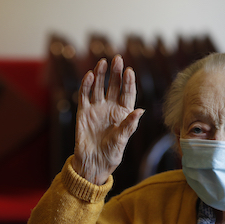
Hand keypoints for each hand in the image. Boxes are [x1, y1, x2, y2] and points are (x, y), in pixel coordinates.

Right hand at [72, 55, 143, 184]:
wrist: (93, 163)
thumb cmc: (111, 154)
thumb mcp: (122, 140)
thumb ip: (129, 124)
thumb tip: (141, 110)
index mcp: (124, 113)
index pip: (127, 93)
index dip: (128, 82)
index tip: (130, 71)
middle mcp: (111, 108)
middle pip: (114, 86)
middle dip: (116, 73)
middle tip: (117, 59)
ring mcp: (97, 109)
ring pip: (99, 87)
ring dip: (101, 75)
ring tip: (103, 62)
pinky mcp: (83, 112)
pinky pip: (84, 96)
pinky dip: (86, 85)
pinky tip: (89, 75)